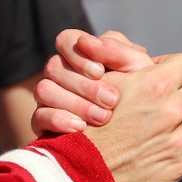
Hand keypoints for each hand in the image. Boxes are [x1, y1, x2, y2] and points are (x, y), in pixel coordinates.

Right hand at [33, 30, 154, 133]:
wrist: (138, 141)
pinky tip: (82, 128)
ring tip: (103, 118)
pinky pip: (39, 116)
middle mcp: (61, 74)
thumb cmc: (143, 99)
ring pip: (44, 90)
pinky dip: (59, 120)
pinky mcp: (44, 123)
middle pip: (54, 66)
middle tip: (112, 100)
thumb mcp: (140, 73)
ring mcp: (50, 98)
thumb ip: (121, 52)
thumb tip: (87, 42)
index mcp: (82, 56)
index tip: (100, 72)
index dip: (78, 55)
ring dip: (75, 102)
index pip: (66, 40)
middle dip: (84, 85)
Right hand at [83, 53, 181, 181]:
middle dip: (173, 93)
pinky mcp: (178, 165)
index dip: (171, 67)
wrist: (79, 174)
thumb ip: (127, 59)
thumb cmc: (85, 122)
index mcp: (157, 85)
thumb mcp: (100, 80)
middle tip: (149, 101)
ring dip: (172, 118)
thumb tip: (146, 54)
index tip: (157, 74)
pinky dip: (170, 142)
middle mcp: (173, 111)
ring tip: (143, 126)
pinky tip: (145, 147)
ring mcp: (178, 140)